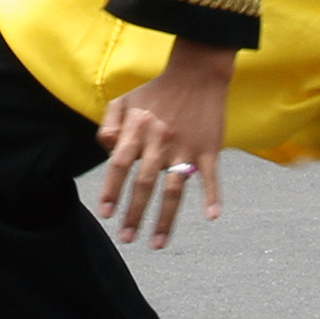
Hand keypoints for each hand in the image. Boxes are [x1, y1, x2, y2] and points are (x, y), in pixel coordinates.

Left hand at [95, 40, 234, 246]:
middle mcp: (160, 140)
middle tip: (126, 238)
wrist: (197, 74)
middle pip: (144, 183)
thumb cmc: (156, 91)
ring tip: (157, 243)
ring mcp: (186, 146)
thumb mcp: (125, 101)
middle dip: (134, 213)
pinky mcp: (209, 148)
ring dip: (165, 218)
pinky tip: (211, 216)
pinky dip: (213, 196)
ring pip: (174, 188)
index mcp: (137, 129)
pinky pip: (211, 176)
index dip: (111, 190)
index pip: (119, 165)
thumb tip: (106, 150)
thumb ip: (108, 125)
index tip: (106, 214)